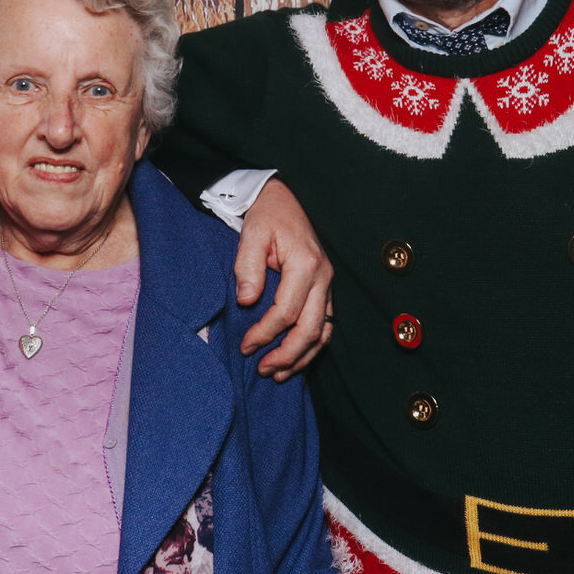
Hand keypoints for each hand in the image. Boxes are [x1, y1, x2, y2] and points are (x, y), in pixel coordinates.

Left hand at [234, 179, 332, 379]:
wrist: (284, 199)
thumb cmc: (267, 216)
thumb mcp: (252, 234)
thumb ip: (248, 267)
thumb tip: (247, 301)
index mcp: (305, 264)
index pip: (287, 311)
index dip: (265, 333)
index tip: (245, 345)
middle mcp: (323, 277)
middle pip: (310, 329)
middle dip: (286, 354)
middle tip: (262, 369)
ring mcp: (328, 285)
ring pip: (323, 332)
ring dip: (301, 357)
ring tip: (278, 374)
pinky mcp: (325, 289)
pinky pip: (325, 325)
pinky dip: (312, 346)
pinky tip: (295, 359)